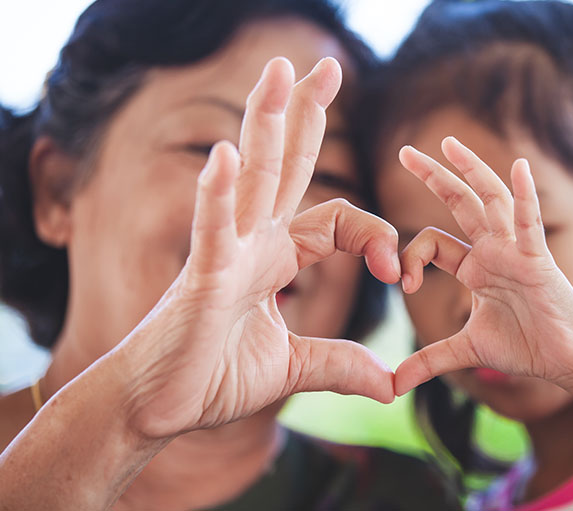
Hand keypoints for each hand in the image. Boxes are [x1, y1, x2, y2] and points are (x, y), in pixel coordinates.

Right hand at [120, 57, 399, 438]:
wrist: (158, 406)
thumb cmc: (212, 377)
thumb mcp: (293, 369)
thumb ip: (340, 364)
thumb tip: (389, 384)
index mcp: (276, 258)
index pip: (338, 221)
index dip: (375, 235)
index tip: (395, 272)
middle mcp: (252, 243)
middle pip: (285, 167)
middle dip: (305, 115)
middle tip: (324, 64)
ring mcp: (225, 255)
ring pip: (252, 181)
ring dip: (264, 124)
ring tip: (279, 70)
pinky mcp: (200, 279)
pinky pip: (212, 231)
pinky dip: (217, 194)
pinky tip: (225, 155)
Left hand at [394, 137, 572, 394]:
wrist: (567, 360)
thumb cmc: (525, 347)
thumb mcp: (466, 350)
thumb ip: (430, 360)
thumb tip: (393, 385)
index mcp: (474, 266)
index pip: (432, 242)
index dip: (410, 256)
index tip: (402, 284)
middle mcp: (492, 251)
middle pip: (460, 203)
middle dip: (434, 177)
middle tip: (405, 152)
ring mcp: (515, 251)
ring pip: (491, 201)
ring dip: (471, 171)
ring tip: (449, 143)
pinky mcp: (538, 260)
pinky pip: (530, 223)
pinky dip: (525, 196)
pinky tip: (518, 167)